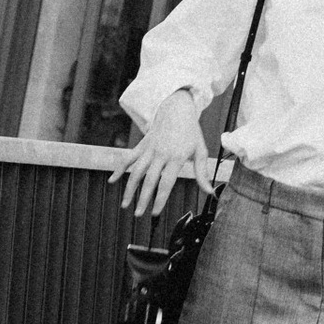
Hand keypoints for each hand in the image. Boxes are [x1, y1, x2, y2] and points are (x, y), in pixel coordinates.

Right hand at [118, 93, 215, 217]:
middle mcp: (161, 154)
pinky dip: (119, 169)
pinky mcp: (142, 145)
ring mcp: (149, 149)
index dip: (159, 199)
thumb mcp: (200, 151)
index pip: (166, 182)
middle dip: (142, 199)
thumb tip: (210, 193)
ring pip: (135, 171)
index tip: (154, 213)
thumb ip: (202, 174)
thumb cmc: (191, 132)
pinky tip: (112, 181)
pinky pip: (128, 158)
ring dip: (129, 189)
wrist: (176, 109)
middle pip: (149, 180)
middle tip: (138, 215)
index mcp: (176, 157)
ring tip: (125, 205)